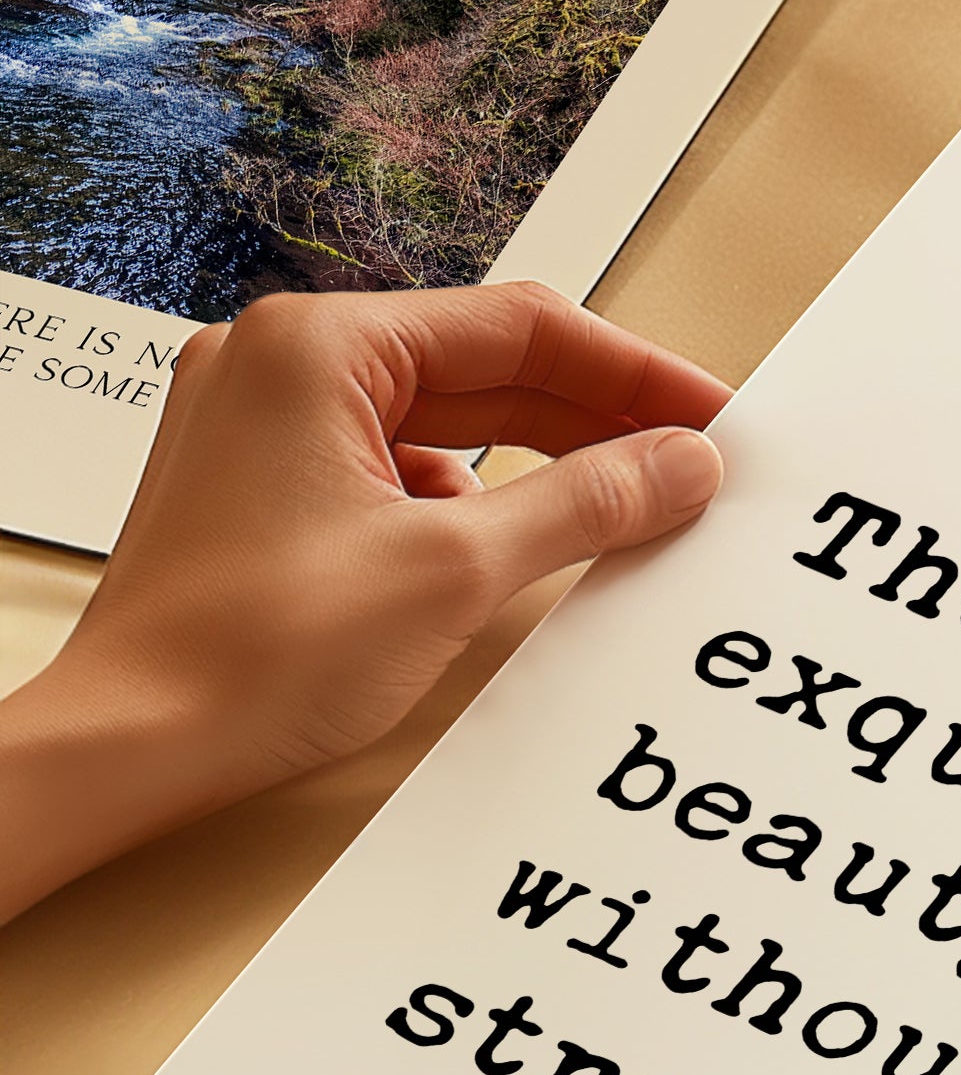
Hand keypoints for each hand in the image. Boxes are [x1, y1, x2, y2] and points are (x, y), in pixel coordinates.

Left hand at [0, 282, 728, 920]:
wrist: (133, 747)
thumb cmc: (249, 654)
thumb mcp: (455, 570)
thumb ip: (585, 503)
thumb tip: (679, 463)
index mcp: (316, 347)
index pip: (519, 327)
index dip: (635, 371)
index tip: (713, 413)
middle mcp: (281, 366)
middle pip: (484, 368)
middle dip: (596, 418)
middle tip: (693, 464)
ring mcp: (267, 429)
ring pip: (446, 423)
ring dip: (542, 462)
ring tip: (630, 505)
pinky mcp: (270, 494)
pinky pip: (402, 472)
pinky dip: (477, 503)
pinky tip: (524, 545)